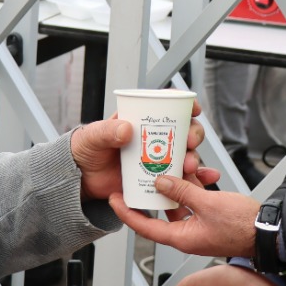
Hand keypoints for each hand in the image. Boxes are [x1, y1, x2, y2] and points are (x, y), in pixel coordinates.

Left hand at [70, 104, 217, 200]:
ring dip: (194, 158)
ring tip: (189, 167)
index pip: (167, 106)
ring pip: (186, 154)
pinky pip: (180, 178)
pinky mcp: (158, 179)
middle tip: (191, 143)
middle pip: (184, 130)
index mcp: (139, 120)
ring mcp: (157, 159)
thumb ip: (106, 131)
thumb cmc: (85, 151)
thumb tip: (126, 128)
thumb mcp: (92, 137)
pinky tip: (204, 178)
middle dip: (194, 135)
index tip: (194, 109)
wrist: (80, 180)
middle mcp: (153, 138)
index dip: (184, 105)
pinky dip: (195, 178)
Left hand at [111, 174, 256, 257]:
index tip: (113, 199)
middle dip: (155, 189)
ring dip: (177, 183)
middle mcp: (187, 233)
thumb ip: (182, 191)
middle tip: (143, 173)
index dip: (127, 212)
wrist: (270, 231)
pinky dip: (194, 185)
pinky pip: (195, 199)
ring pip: (179, 200)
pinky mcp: (210, 216)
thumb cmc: (243, 227)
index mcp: (182, 237)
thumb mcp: (208, 204)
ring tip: (174, 165)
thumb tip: (161, 181)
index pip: (145, 226)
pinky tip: (198, 171)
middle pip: (161, 210)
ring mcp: (199, 224)